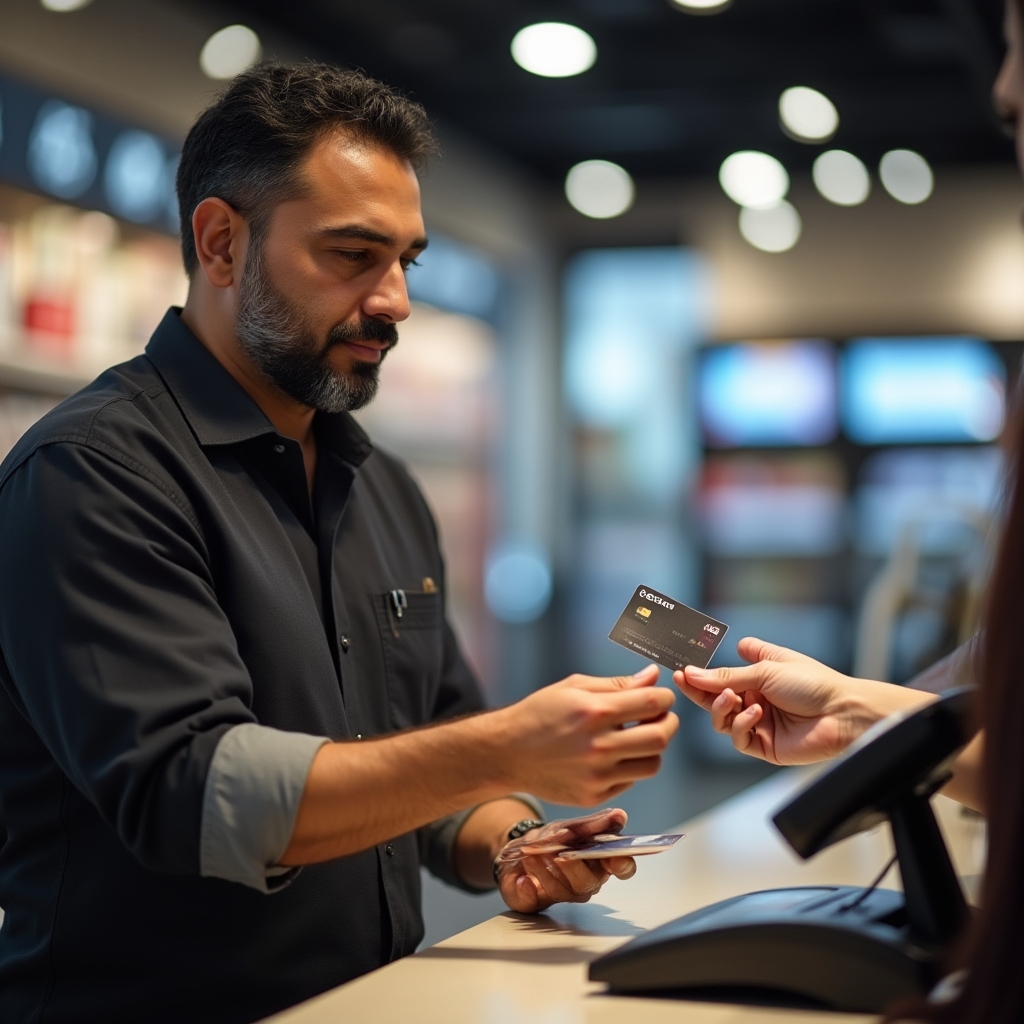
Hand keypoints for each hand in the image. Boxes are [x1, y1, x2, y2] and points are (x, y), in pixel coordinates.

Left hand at [495, 808, 637, 913]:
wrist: (520, 848)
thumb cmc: (552, 840)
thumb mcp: (569, 826)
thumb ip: (594, 824)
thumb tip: (619, 815)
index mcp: (600, 863)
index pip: (621, 868)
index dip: (622, 865)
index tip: (615, 859)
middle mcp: (586, 882)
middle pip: (588, 882)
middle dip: (573, 867)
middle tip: (559, 854)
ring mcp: (562, 895)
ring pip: (560, 890)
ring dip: (544, 871)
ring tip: (531, 855)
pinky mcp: (535, 902)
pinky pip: (533, 900)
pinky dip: (527, 888)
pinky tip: (523, 879)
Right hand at [496, 664, 678, 805]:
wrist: (507, 752)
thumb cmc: (540, 713)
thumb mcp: (574, 687)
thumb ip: (617, 684)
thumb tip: (653, 677)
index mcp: (595, 712)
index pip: (653, 703)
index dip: (666, 697)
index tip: (661, 697)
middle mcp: (598, 746)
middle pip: (660, 737)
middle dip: (668, 723)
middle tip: (660, 717)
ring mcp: (597, 775)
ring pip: (652, 765)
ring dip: (652, 749)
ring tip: (637, 737)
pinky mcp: (593, 795)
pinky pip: (630, 781)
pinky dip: (631, 767)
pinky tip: (614, 754)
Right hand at [674, 637, 929, 764]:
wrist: (843, 713)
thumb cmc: (812, 683)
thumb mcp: (765, 670)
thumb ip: (727, 676)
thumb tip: (692, 673)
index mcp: (758, 677)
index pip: (720, 677)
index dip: (700, 674)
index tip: (681, 669)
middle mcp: (756, 700)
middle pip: (716, 699)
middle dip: (701, 691)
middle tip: (685, 682)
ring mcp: (760, 724)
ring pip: (723, 721)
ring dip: (722, 708)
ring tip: (733, 698)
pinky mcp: (765, 747)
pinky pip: (740, 739)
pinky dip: (742, 725)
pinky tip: (754, 714)